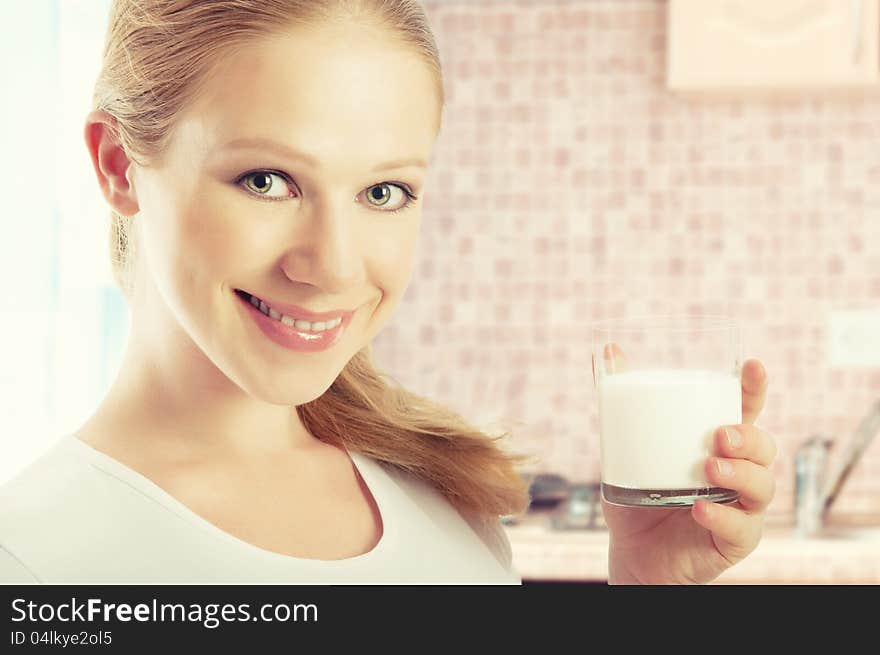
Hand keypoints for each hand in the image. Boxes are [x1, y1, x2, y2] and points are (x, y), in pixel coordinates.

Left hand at [601, 357, 776, 583]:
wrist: (632, 553)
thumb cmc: (639, 496)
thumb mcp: (625, 449)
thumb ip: (620, 404)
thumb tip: (609, 352)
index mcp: (720, 445)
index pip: (746, 411)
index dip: (754, 389)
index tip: (752, 366)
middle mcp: (739, 472)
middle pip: (764, 446)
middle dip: (748, 437)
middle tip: (719, 435)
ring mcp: (742, 507)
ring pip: (763, 485)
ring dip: (741, 473)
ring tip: (709, 466)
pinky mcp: (736, 541)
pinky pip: (742, 529)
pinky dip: (722, 518)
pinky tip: (700, 509)